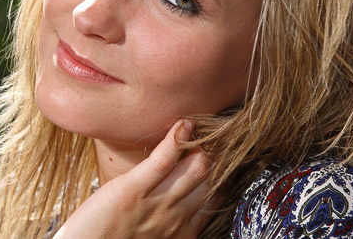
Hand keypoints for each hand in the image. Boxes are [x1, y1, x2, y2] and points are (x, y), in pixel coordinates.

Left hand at [53, 120, 213, 238]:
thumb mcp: (152, 237)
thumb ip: (169, 218)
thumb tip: (178, 191)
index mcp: (184, 231)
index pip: (216, 196)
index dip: (220, 173)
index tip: (218, 156)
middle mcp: (176, 218)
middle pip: (211, 178)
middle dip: (216, 155)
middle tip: (212, 134)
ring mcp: (156, 204)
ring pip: (197, 168)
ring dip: (201, 144)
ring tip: (199, 127)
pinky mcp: (132, 190)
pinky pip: (163, 160)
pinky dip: (177, 138)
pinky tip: (184, 124)